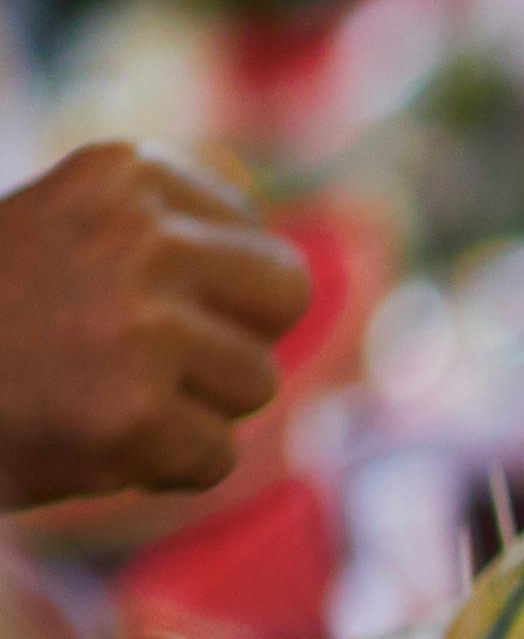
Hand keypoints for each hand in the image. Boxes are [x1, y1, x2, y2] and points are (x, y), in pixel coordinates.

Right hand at [0, 146, 310, 507]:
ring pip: (251, 388)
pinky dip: (159, 466)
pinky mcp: (135, 414)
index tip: (130, 315)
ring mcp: (141, 325)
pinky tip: (83, 440)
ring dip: (184, 409)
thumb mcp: (66, 233)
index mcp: (125, 172)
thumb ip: (167, 234)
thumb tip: (341, 250)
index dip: (211, 301)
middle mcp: (141, 234)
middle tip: (137, 364)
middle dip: (229, 345)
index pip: (257, 247)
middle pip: (282, 302)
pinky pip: (215, 457)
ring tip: (84, 393)